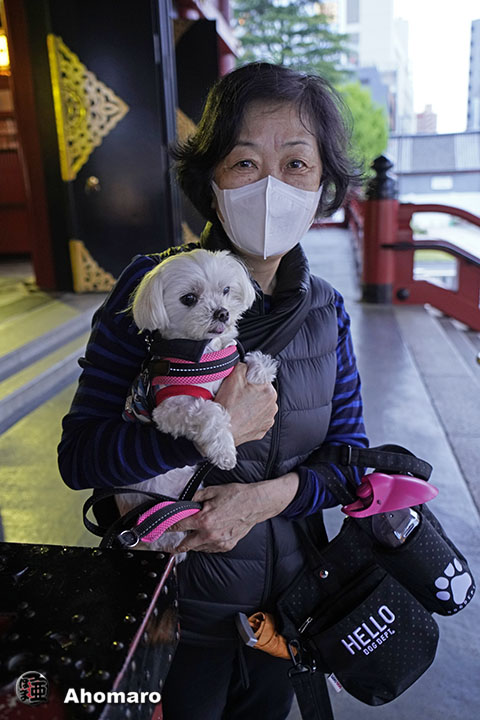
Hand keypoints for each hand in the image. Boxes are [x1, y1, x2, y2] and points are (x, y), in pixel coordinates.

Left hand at [173, 473, 298, 553]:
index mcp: (203, 520)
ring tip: (194, 535)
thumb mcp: (212, 491)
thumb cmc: (236, 496)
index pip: (178, 526)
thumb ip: (195, 498)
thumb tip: (184, 503)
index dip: (167, 528)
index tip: (159, 530)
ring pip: (198, 548)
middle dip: (176, 545)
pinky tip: (207, 536)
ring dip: (193, 543)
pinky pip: (210, 548)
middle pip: (185, 545)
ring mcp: (218, 542)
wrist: (256, 504)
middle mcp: (209, 534)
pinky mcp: (226, 546)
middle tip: (172, 545)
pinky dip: (206, 544)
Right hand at [213, 363, 277, 446]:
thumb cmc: (228, 406)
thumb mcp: (234, 377)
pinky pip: (257, 419)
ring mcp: (268, 420)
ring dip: (252, 405)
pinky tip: (240, 416)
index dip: (249, 379)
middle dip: (251, 392)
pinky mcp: (262, 430)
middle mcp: (273, 406)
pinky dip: (250, 417)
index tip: (241, 383)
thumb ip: (243, 366)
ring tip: (238, 406)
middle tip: (237, 395)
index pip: (262, 378)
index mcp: (269, 391)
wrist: (221, 430)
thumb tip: (246, 365)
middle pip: (262, 392)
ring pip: (260, 406)